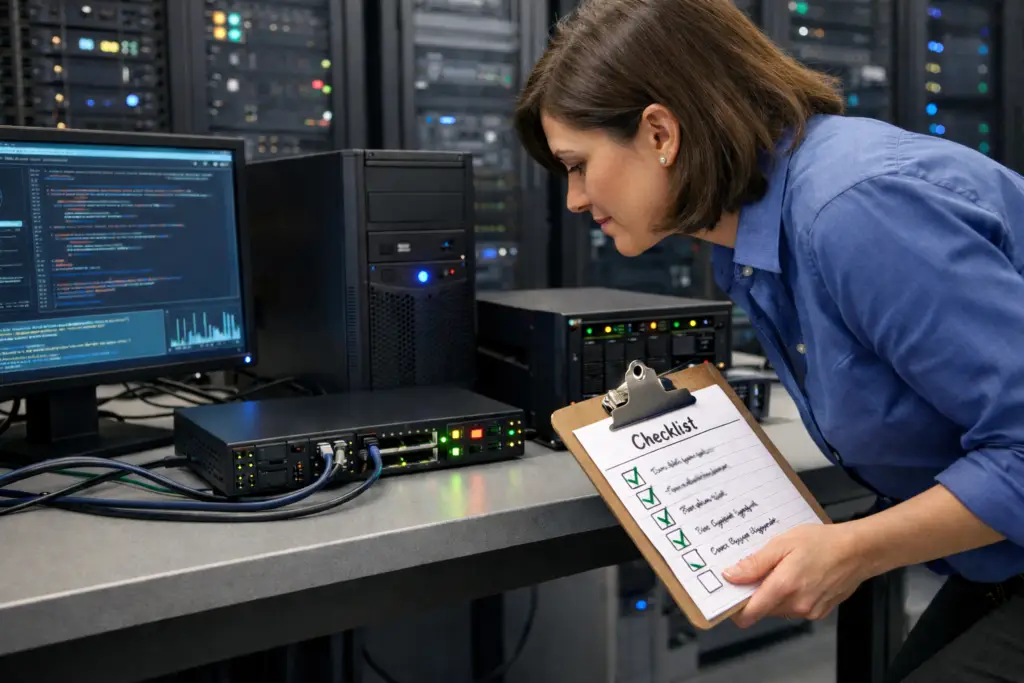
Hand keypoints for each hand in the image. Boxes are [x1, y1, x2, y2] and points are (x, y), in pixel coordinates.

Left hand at [722, 522, 873, 627]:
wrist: (858, 551)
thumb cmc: (823, 543)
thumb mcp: (782, 544)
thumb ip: (755, 563)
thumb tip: (731, 575)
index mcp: (784, 587)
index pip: (749, 613)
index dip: (735, 606)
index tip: (730, 592)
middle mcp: (796, 605)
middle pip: (762, 609)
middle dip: (755, 593)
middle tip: (758, 569)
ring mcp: (809, 611)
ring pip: (777, 609)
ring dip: (772, 593)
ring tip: (781, 568)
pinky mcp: (818, 612)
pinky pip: (793, 608)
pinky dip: (789, 595)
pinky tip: (797, 576)